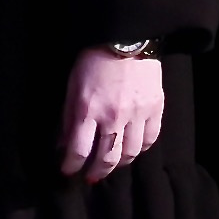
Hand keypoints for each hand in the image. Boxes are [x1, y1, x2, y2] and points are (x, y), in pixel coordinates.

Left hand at [60, 47, 164, 181]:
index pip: (79, 150)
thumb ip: (68, 118)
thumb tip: (62, 145)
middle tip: (91, 177)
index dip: (72, 165)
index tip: (68, 171)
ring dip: (119, 164)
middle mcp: (113, 116)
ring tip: (112, 166)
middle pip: (107, 157)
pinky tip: (132, 150)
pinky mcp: (155, 108)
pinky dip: (141, 149)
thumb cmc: (92, 63)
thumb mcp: (71, 88)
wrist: (126, 41)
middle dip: (97, 172)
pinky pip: (150, 138)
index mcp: (88, 110)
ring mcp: (137, 114)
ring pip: (130, 152)